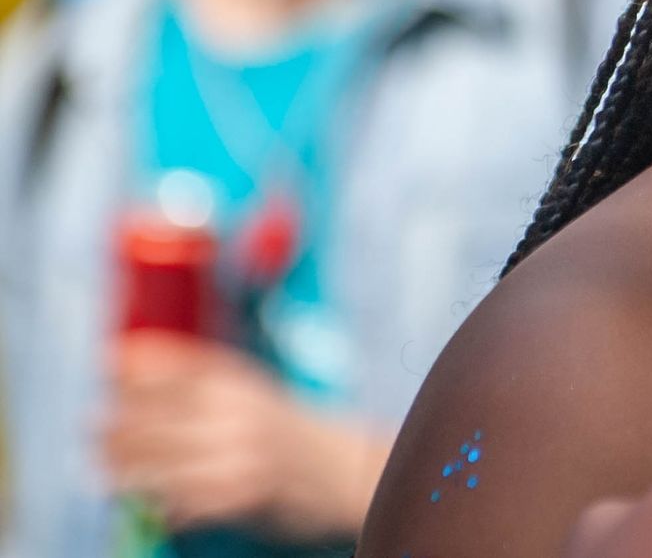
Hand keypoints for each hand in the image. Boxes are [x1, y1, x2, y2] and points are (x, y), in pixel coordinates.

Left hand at [102, 334, 388, 541]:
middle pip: (148, 418)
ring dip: (121, 469)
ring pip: (153, 464)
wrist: (346, 469)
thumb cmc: (288, 428)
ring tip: (104, 471)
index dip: (125, 369)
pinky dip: (158, 502)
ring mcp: (234, 455)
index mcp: (236, 379)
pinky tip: (148, 499)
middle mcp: (233, 412)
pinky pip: (177, 502)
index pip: (163, 367)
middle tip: (90, 432)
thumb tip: (126, 363)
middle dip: (110, 427)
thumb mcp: (250, 387)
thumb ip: (197, 376)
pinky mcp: (236, 497)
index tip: (104, 371)